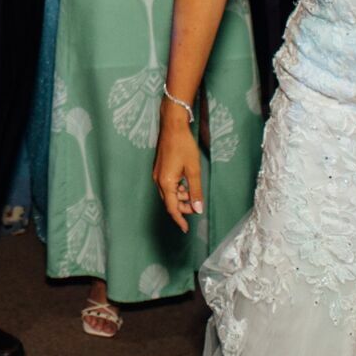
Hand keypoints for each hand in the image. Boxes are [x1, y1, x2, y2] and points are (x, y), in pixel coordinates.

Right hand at [153, 115, 203, 232]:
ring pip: (168, 194)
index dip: (179, 219)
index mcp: (166, 183)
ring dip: (180, 197)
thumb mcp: (194, 170)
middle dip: (182, 208)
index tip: (186, 229)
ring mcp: (157, 174)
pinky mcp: (159, 169)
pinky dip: (176, 189)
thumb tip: (198, 209)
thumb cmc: (184, 146)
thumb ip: (196, 191)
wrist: (172, 126)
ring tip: (192, 192)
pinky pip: (167, 185)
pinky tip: (185, 182)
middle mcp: (158, 180)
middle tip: (195, 206)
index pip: (172, 208)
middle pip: (169, 202)